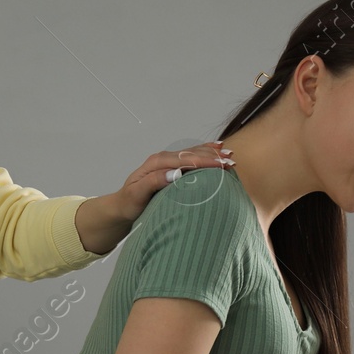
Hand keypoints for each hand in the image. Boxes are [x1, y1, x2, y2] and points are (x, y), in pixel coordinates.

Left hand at [110, 141, 234, 222]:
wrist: (122, 205)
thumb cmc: (129, 203)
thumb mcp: (137, 194)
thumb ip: (153, 182)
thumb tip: (174, 173)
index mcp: (156, 164)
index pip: (184, 159)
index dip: (204, 161)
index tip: (220, 164)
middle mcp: (162, 159)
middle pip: (191, 154)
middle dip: (212, 156)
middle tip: (230, 162)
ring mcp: (167, 161)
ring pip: (193, 153)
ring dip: (211, 153)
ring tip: (229, 155)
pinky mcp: (171, 166)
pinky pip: (190, 156)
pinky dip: (205, 152)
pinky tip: (216, 148)